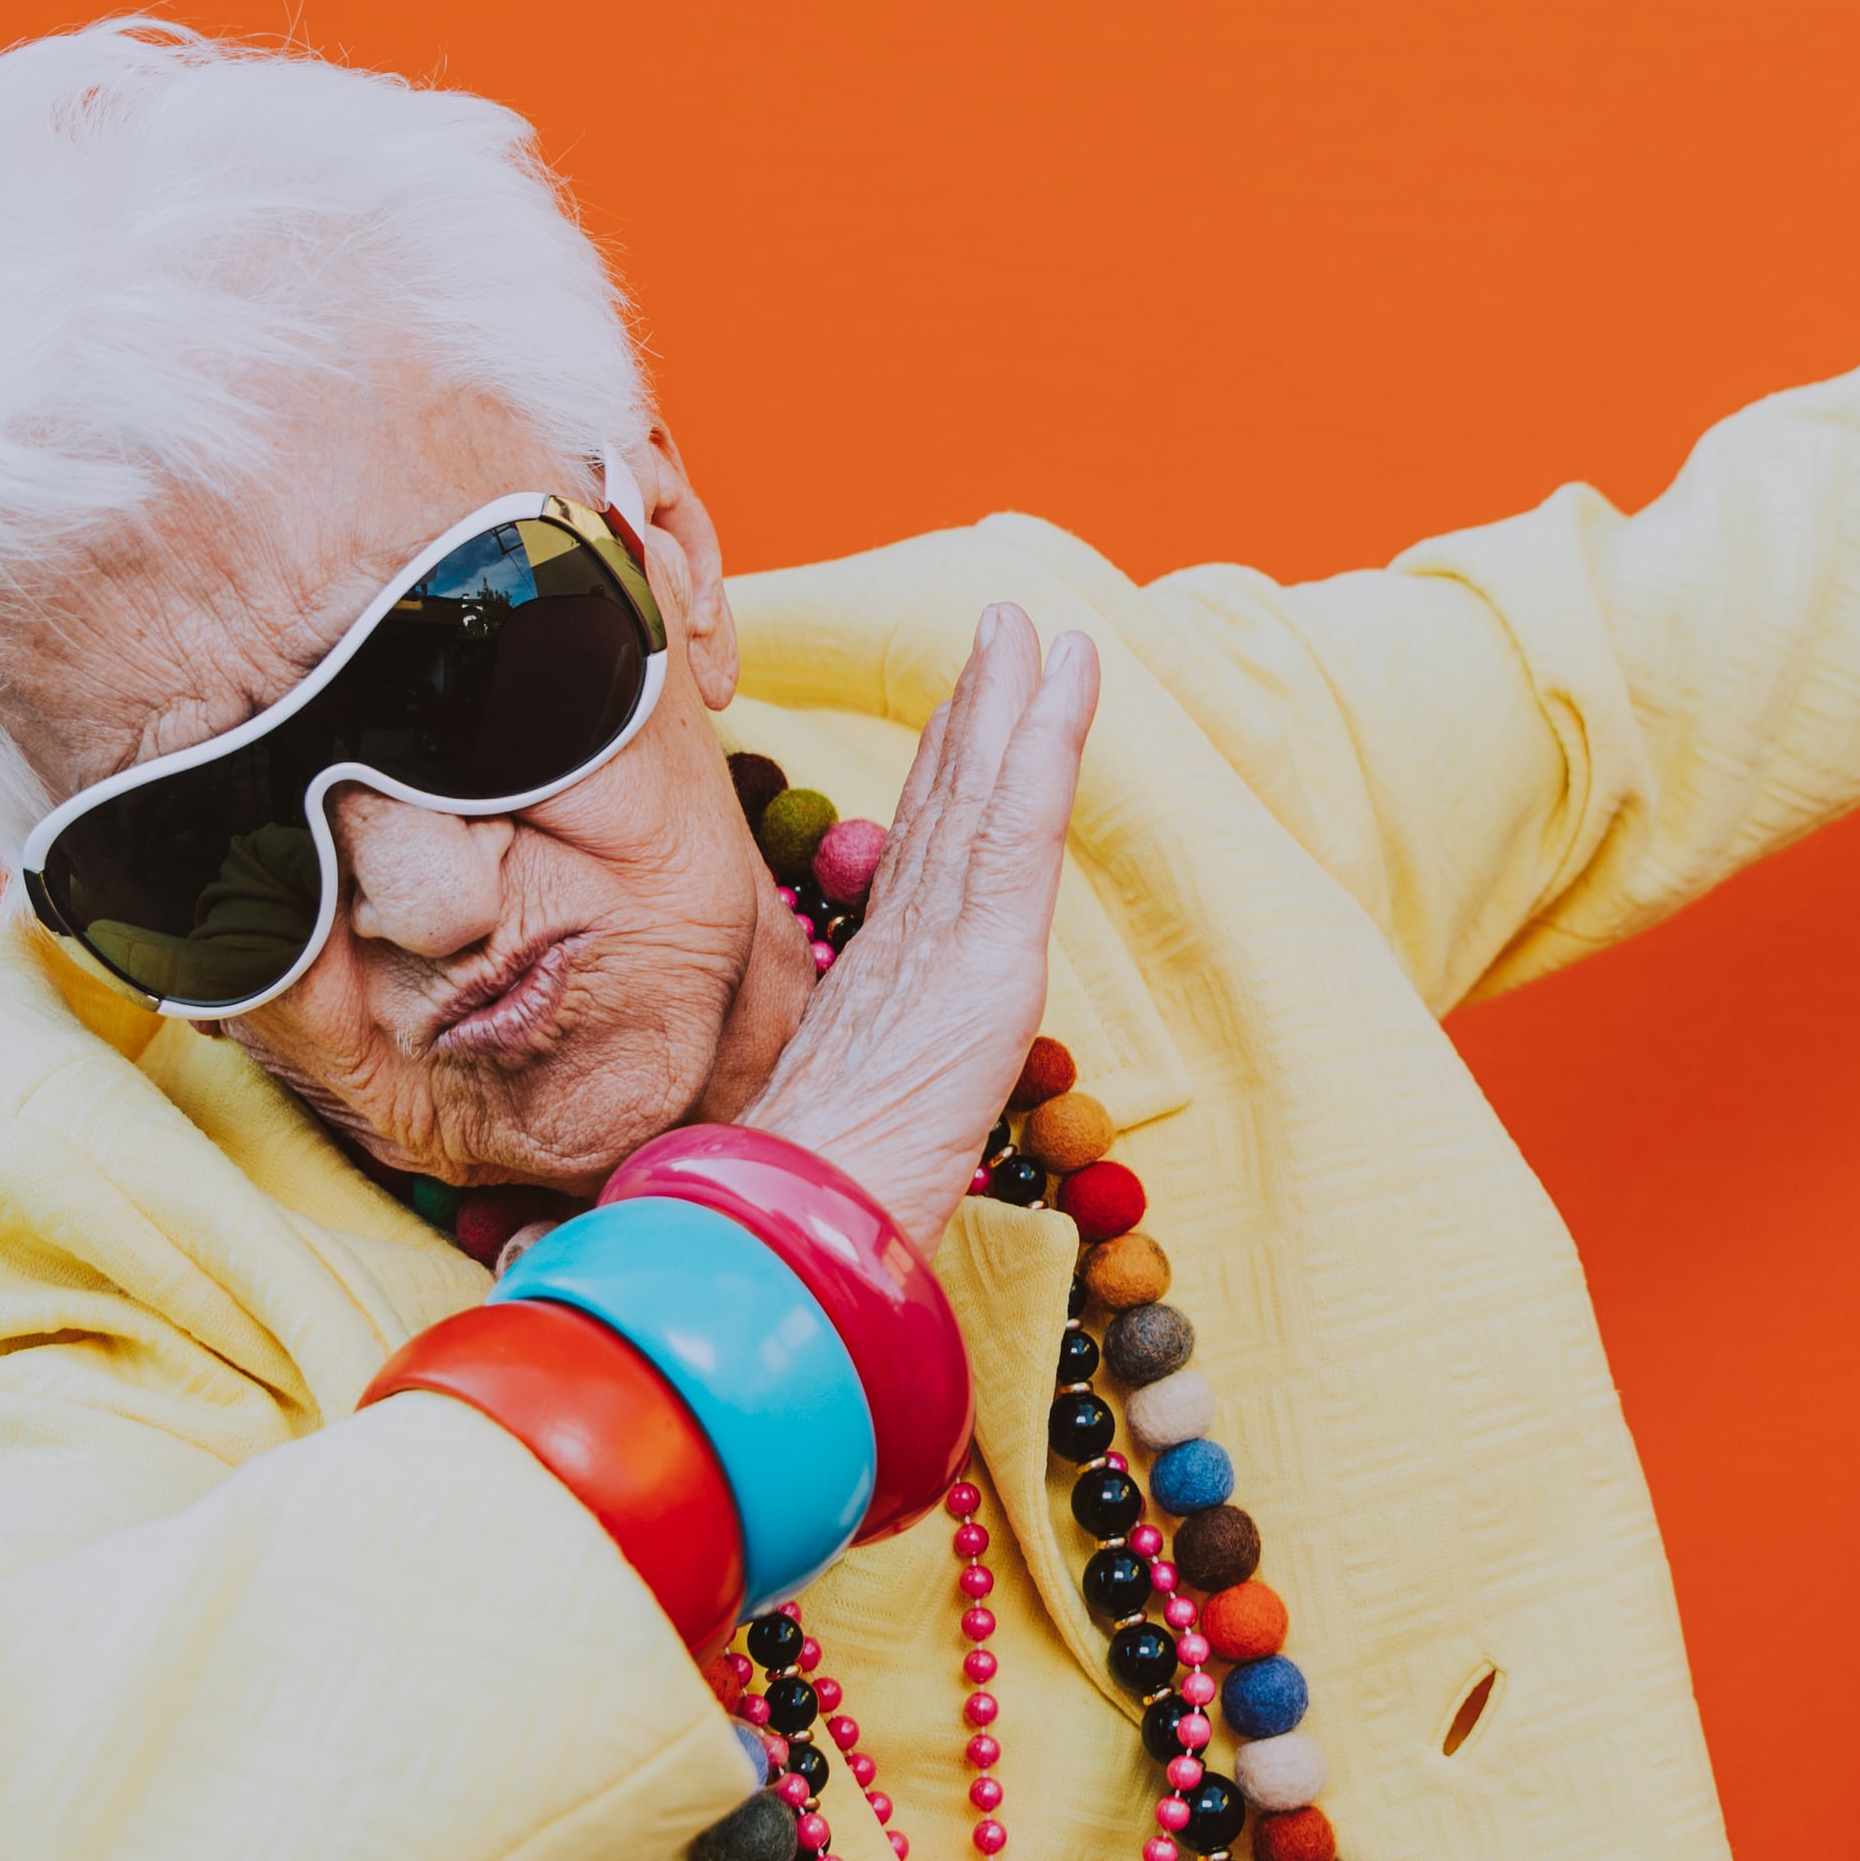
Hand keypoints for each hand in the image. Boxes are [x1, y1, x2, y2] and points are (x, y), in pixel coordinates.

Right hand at [740, 605, 1100, 1249]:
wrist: (792, 1233)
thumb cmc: (801, 1215)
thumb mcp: (836, 1149)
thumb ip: (850, 1117)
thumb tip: (830, 1144)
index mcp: (874, 985)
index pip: (916, 858)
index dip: (937, 777)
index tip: (955, 713)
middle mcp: (903, 944)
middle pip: (947, 802)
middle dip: (975, 711)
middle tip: (1001, 630)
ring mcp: (941, 942)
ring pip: (984, 792)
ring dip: (1013, 699)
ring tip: (1033, 626)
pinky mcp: (985, 953)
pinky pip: (1020, 823)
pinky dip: (1046, 743)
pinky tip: (1066, 679)